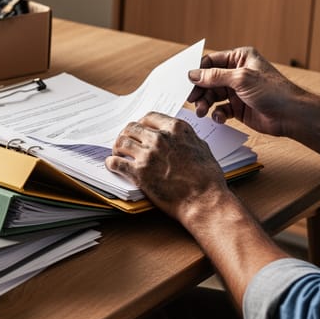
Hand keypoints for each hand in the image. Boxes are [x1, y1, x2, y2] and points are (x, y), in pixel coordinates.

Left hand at [105, 112, 227, 223]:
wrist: (204, 201)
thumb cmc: (208, 178)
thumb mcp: (202, 148)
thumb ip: (186, 138)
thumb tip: (178, 136)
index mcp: (176, 129)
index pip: (149, 117)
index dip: (141, 123)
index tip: (138, 130)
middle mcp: (160, 138)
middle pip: (132, 128)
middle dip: (127, 134)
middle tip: (125, 143)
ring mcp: (148, 155)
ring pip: (121, 142)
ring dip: (117, 148)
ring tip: (118, 154)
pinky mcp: (139, 172)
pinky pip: (115, 162)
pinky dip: (111, 163)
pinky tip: (113, 165)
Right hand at [187, 47, 304, 136]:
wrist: (292, 116)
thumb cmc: (275, 92)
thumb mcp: (241, 78)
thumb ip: (215, 76)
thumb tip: (193, 74)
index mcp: (240, 58)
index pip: (211, 61)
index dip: (198, 71)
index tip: (187, 82)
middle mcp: (237, 73)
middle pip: (208, 80)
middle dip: (200, 91)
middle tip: (192, 100)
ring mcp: (237, 91)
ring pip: (212, 95)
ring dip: (205, 104)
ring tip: (202, 111)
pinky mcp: (238, 108)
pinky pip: (220, 109)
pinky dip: (216, 114)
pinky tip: (220, 118)